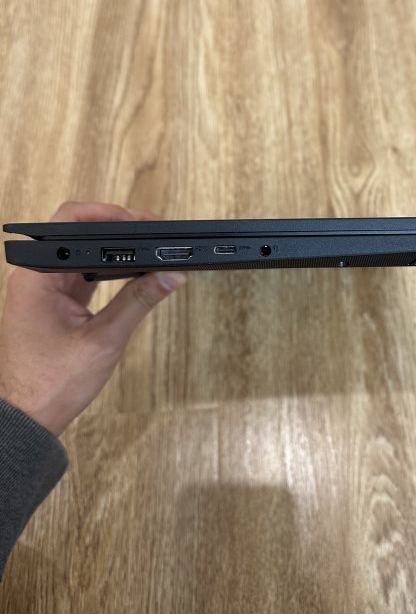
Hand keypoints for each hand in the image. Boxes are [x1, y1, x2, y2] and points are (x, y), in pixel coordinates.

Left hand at [0, 201, 187, 436]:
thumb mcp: (104, 340)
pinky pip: (83, 273)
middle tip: (152, 231)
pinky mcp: (54, 302)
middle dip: (119, 228)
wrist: (28, 417)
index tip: (142, 222)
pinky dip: (108, 269)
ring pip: (83, 252)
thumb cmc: (50, 385)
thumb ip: (139, 302)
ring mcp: (44, 289)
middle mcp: (36, 277)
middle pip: (79, 232)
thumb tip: (170, 276)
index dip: (111, 215)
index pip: (73, 222)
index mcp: (37, 277)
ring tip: (149, 250)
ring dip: (115, 249)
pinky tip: (132, 273)